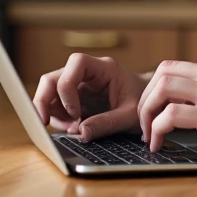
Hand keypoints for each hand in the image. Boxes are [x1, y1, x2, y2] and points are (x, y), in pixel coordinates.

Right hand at [32, 53, 147, 141]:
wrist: (150, 103)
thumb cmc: (143, 103)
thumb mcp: (130, 115)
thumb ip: (107, 122)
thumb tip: (81, 133)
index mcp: (104, 68)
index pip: (76, 63)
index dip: (68, 87)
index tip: (75, 113)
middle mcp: (87, 73)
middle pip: (54, 78)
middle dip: (46, 101)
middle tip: (48, 123)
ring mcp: (79, 84)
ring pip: (50, 92)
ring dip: (53, 113)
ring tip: (72, 129)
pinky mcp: (75, 97)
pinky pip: (56, 104)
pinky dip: (57, 118)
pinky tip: (72, 128)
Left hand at [137, 59, 196, 158]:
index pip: (179, 67)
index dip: (160, 88)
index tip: (157, 109)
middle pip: (163, 72)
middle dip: (146, 98)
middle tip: (146, 122)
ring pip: (161, 88)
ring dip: (146, 112)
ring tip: (149, 134)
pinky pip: (170, 116)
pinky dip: (156, 130)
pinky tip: (159, 145)